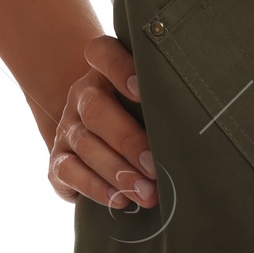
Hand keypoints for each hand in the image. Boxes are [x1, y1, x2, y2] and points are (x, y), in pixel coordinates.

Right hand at [47, 35, 159, 210]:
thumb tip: (196, 120)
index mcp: (103, 71)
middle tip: (155, 166)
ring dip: (117, 172)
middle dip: (128, 140)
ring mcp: (66, 127)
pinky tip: (119, 199)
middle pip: (95, 109)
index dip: (120, 67)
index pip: (102, 53)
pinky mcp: (58, 160)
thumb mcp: (145, 99)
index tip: (142, 89)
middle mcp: (81, 95)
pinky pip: (69, 172)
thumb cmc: (137, 113)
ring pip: (85, 144)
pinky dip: (95, 188)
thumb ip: (160, 99)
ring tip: (146, 193)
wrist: (97, 135)